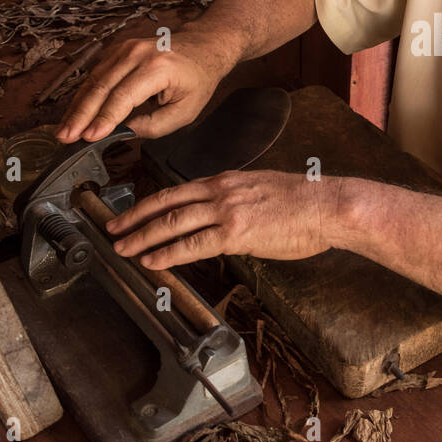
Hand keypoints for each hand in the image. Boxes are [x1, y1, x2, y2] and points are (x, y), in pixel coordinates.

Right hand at [55, 29, 230, 142]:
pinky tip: (75, 113)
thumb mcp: (186, 111)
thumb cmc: (198, 79)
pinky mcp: (118, 50)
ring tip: (65, 130)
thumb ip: (155, 125)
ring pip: (94, 80)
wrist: (202, 46)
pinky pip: (97, 74)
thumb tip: (123, 132)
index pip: (123, 96)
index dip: (104, 118)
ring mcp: (125, 48)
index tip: (88, 137)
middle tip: (66, 136)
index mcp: (158, 68)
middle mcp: (138, 53)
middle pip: (102, 87)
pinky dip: (84, 95)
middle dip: (81, 115)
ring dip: (77, 107)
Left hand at [106, 170, 344, 268]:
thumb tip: (224, 220)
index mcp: (227, 180)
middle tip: (112, 230)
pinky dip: (167, 253)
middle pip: (165, 202)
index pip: (178, 190)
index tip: (132, 213)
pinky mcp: (236, 232)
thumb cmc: (306, 203)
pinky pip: (192, 244)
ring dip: (142, 236)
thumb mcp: (264, 191)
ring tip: (122, 248)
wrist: (328, 205)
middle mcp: (221, 190)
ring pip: (172, 221)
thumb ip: (239, 202)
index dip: (149, 203)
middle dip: (134, 218)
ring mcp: (227, 210)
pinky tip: (152, 261)